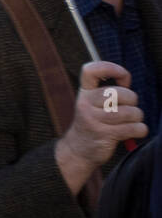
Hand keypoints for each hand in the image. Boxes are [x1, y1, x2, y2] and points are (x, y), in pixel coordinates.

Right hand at [57, 61, 147, 183]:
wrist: (79, 150)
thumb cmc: (94, 123)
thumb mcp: (93, 104)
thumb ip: (107, 91)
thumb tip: (125, 78)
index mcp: (84, 92)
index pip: (90, 70)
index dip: (110, 68)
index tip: (123, 78)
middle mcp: (85, 103)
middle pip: (119, 93)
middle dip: (132, 100)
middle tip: (129, 108)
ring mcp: (93, 119)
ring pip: (130, 112)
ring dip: (137, 118)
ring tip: (131, 122)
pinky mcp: (103, 134)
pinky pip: (134, 128)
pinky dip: (140, 130)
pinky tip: (133, 132)